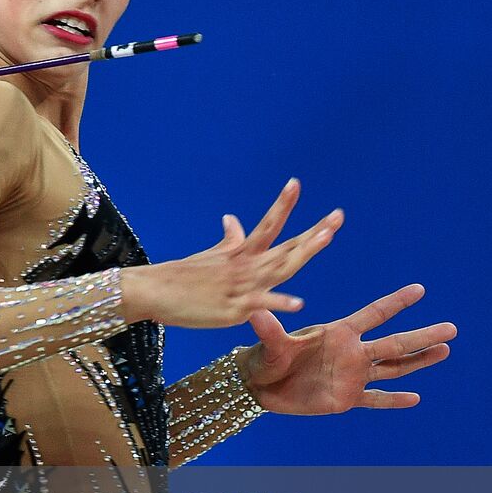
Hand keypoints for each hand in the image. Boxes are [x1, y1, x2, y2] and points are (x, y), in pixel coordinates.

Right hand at [122, 178, 343, 327]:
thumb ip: (228, 240)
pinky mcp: (232, 309)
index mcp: (239, 253)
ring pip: (280, 268)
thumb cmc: (180, 276)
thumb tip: (232, 217)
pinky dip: (279, 303)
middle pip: (286, 246)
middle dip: (314, 232)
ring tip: (326, 238)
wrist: (153, 291)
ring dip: (304, 252)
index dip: (283, 204)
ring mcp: (240, 286)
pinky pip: (260, 305)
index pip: (267, 224)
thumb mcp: (208, 256)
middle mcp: (244, 266)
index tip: (296, 182)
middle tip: (338, 216)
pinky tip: (299, 303)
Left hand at [238, 284, 456, 413]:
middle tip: (452, 328)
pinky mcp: (345, 398)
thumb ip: (268, 330)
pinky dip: (393, 400)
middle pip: (394, 343)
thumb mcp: (269, 344)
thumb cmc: (263, 357)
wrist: (260, 386)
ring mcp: (351, 375)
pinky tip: (414, 398)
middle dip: (422, 336)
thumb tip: (255, 312)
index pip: (373, 315)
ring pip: (393, 367)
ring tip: (445, 350)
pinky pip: (374, 398)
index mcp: (337, 333)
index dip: (395, 303)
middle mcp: (351, 352)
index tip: (419, 289)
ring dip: (418, 361)